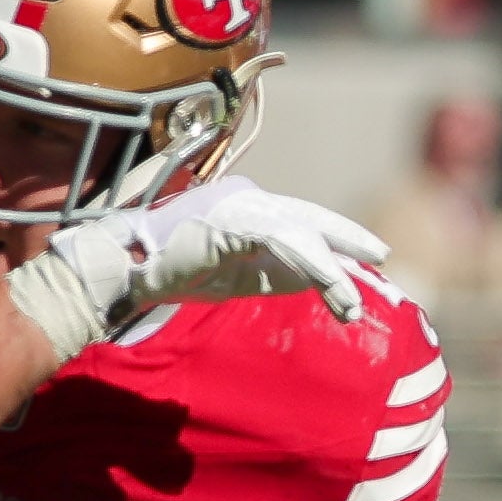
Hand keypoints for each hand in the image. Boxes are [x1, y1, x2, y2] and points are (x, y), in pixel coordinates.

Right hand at [4, 179, 389, 358]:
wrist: (121, 270)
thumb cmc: (169, 273)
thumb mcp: (235, 277)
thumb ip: (273, 273)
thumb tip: (317, 280)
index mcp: (244, 208)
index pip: (298, 219)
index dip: (334, 235)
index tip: (366, 255)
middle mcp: (244, 198)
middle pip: (306, 216)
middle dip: (345, 237)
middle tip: (380, 256)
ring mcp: (237, 206)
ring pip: (299, 232)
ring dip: (330, 269)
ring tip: (350, 301)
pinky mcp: (231, 221)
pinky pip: (281, 242)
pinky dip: (309, 265)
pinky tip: (329, 287)